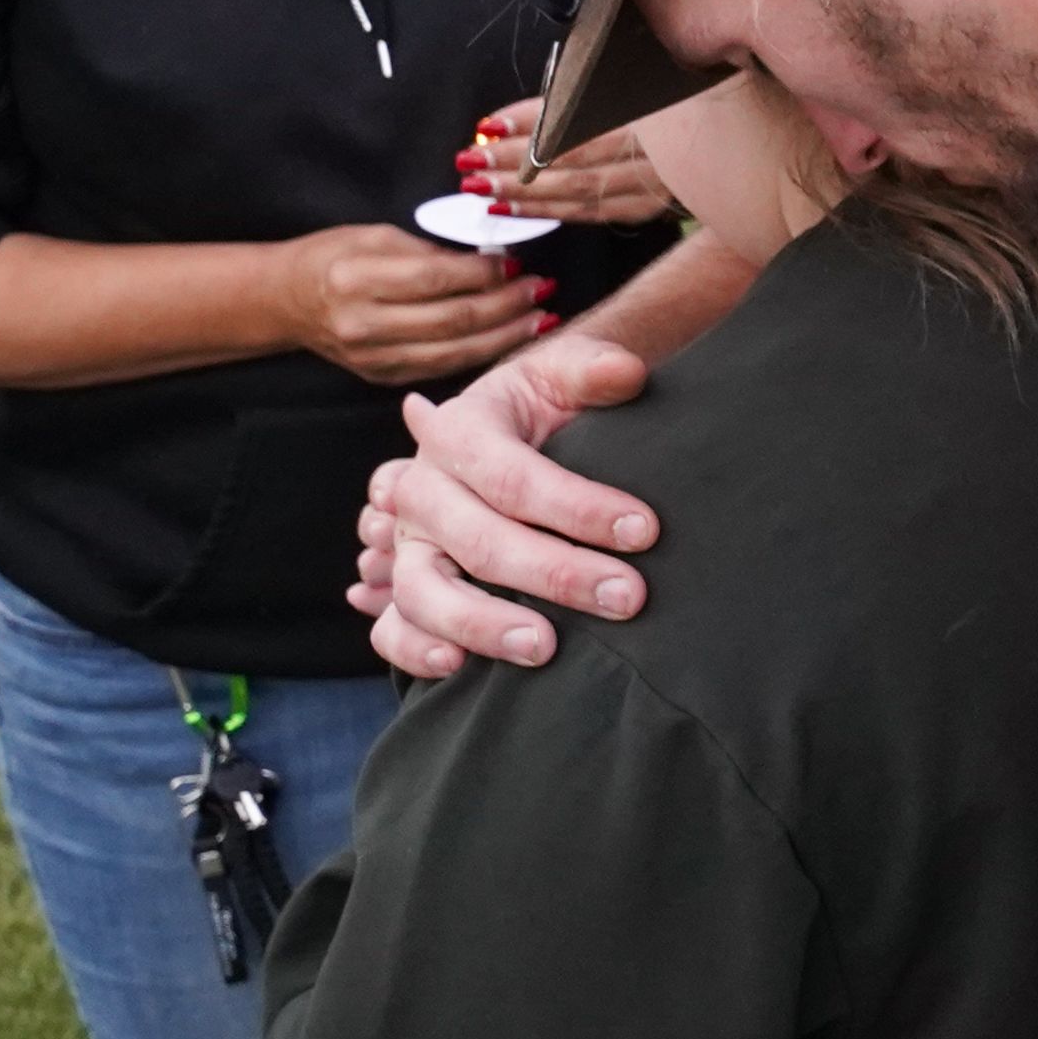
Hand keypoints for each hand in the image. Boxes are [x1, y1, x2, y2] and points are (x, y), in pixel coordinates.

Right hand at [267, 224, 548, 384]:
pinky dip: (481, 354)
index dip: (484, 274)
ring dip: (504, 336)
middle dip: (506, 306)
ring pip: (454, 352)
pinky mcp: (383, 377)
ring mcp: (373, 358)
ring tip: (539, 318)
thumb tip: (490, 258)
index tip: (518, 263)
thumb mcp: (375, 237)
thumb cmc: (333, 257)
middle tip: (542, 289)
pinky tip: (508, 339)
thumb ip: (429, 250)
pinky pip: (442, 368)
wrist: (286, 301)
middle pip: (452, 320)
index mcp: (357, 280)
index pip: (435, 279)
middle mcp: (363, 325)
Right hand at [349, 335, 665, 677]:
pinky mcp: (406, 587)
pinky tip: (460, 669)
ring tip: (546, 648)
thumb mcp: (564, 374)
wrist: (517, 437)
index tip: (645, 530)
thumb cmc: (547, 407)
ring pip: (424, 591)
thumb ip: (593, 369)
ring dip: (483, 624)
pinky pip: (391, 629)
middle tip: (628, 598)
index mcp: (458, 431)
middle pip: (480, 540)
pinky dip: (414, 651)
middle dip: (557, 574)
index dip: (578, 506)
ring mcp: (407, 544)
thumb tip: (626, 373)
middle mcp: (423, 490)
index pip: (512, 476)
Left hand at [465, 101, 677, 228]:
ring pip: (580, 189)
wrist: (718, 148)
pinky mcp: (649, 207)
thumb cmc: (667, 107)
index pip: (578, 113)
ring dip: (525, 190)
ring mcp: (657, 179)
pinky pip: (592, 212)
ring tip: (482, 188)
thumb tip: (508, 121)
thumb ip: (572, 97)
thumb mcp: (625, 85)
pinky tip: (513, 209)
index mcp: (652, 102)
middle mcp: (657, 143)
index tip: (489, 126)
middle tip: (473, 161)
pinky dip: (549, 210)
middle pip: (574, 153)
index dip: (530, 121)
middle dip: (518, 159)